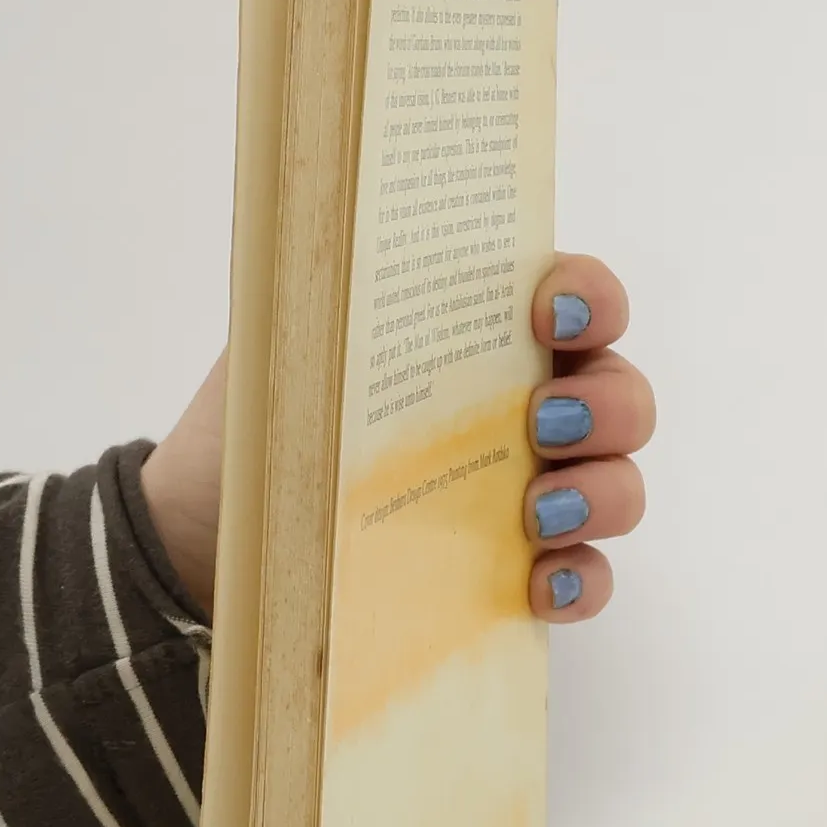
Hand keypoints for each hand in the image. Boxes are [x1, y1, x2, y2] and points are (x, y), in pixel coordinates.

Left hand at [139, 253, 651, 622]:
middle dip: (607, 403)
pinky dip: (579, 581)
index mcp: (480, 337)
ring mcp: (532, 495)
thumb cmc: (253, 428)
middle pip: (622, 392)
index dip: (591, 294)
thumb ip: (333, 296)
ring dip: (602, 493)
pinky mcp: (516, 577)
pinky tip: (538, 586)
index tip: (551, 312)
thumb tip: (348, 240)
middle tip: (544, 423)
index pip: (578, 296)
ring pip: (620, 485)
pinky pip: (586, 578)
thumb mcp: (282, 349)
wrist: (204, 543)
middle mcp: (524, 409)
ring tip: (537, 515)